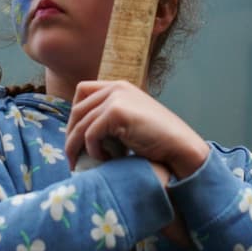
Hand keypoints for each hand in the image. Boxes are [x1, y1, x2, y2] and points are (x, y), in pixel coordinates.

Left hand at [66, 80, 209, 179]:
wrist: (180, 145)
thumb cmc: (158, 139)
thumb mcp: (132, 120)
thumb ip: (111, 117)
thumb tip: (84, 132)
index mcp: (119, 86)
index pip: (83, 91)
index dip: (75, 114)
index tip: (76, 135)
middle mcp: (116, 88)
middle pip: (78, 109)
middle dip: (71, 134)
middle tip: (71, 157)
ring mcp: (116, 98)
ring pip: (81, 123)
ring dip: (77, 147)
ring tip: (80, 164)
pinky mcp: (116, 112)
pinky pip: (90, 133)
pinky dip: (92, 150)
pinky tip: (104, 159)